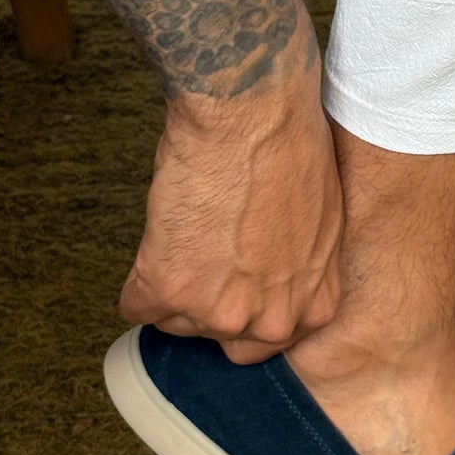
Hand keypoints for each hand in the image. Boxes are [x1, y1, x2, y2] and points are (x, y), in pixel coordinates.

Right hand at [121, 51, 343, 362]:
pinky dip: (137, 279)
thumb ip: (298, 270)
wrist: (252, 116)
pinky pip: (135, 306)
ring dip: (173, 285)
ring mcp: (220, 313)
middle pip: (223, 338)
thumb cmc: (292, 151)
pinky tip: (158, 239)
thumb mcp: (320, 225)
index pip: (268, 338)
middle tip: (205, 258)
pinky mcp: (168, 291)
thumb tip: (272, 277)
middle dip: (210, 303)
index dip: (247, 304)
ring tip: (187, 233)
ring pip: (176, 321)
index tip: (235, 280)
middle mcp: (271, 322)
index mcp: (313, 308)